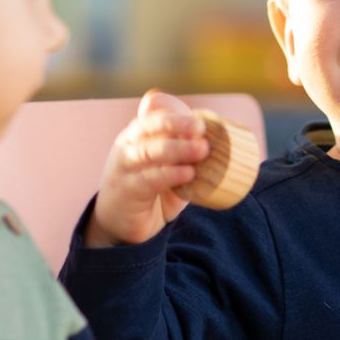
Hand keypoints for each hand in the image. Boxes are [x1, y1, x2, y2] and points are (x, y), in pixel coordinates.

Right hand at [86, 90, 208, 246]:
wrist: (119, 223)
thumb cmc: (150, 190)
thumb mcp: (167, 166)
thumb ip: (184, 152)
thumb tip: (220, 140)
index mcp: (137, 135)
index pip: (153, 117)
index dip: (175, 116)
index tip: (201, 123)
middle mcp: (127, 146)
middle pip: (148, 128)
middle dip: (176, 124)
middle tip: (201, 129)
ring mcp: (123, 168)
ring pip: (148, 151)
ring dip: (177, 148)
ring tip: (202, 150)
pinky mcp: (126, 190)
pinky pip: (148, 178)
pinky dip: (170, 174)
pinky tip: (188, 173)